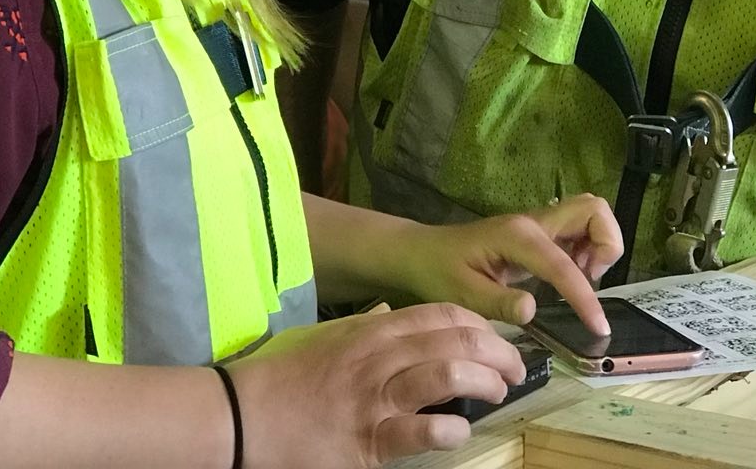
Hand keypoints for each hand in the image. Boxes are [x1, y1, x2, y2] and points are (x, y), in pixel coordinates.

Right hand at [229, 302, 524, 467]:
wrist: (241, 416)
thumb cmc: (284, 379)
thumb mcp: (329, 340)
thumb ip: (368, 332)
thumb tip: (403, 328)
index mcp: (370, 331)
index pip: (441, 314)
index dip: (479, 324)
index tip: (497, 339)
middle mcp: (377, 357)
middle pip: (454, 339)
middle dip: (496, 352)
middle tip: (514, 369)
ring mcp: (373, 398)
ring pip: (445, 373)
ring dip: (484, 382)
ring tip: (497, 393)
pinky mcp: (367, 441)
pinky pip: (420, 431)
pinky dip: (450, 429)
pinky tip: (459, 430)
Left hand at [391, 194, 621, 335]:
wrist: (423, 252)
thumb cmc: (440, 273)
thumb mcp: (464, 296)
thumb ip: (499, 303)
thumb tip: (533, 311)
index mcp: (516, 237)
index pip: (563, 265)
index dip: (585, 298)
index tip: (598, 329)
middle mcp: (534, 222)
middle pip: (593, 210)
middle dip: (606, 245)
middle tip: (589, 281)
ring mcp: (539, 223)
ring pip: (592, 213)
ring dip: (599, 245)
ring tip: (580, 280)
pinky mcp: (541, 231)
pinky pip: (581, 227)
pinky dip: (589, 248)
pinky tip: (571, 276)